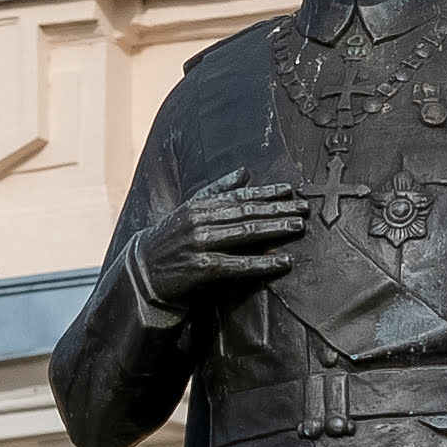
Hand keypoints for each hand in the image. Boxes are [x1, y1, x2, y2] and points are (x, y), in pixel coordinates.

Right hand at [130, 172, 308, 317]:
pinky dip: (264, 263)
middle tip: (304, 209)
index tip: (291, 191)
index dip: (268, 193)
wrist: (142, 273)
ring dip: (276, 230)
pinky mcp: (202, 269)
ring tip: (298, 227)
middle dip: (279, 210)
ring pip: (246, 234)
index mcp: (199, 205)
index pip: (239, 196)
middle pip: (247, 213)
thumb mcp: (189, 210)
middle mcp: (199, 221)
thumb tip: (245, 173)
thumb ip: (217, 191)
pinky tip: (284, 261)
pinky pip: (239, 265)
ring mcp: (200, 244)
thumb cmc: (171, 241)